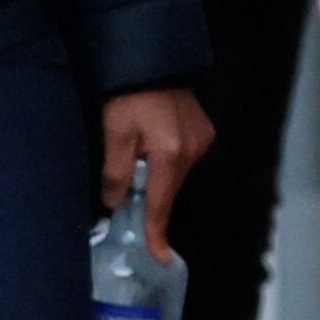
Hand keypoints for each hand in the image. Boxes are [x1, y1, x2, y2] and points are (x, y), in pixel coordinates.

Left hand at [98, 85, 213, 246]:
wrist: (152, 61)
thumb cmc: (128, 96)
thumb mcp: (114, 132)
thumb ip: (115, 171)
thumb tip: (115, 203)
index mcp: (168, 154)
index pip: (159, 204)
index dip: (156, 233)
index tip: (160, 258)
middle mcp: (191, 151)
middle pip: (168, 189)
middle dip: (150, 197)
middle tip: (127, 195)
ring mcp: (202, 140)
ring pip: (175, 174)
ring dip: (158, 175)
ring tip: (138, 154)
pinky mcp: (204, 131)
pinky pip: (183, 158)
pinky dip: (168, 160)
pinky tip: (154, 143)